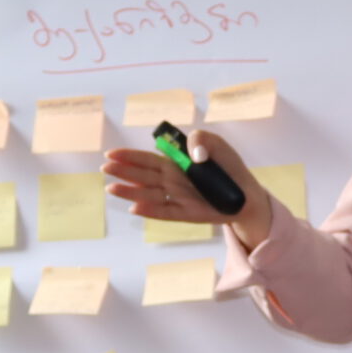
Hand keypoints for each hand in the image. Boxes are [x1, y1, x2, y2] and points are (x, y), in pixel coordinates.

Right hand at [103, 130, 275, 249]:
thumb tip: (188, 154)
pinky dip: (151, 211)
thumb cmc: (227, 167)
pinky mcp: (186, 214)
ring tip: (111, 189)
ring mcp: (177, 198)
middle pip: (143, 176)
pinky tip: (135, 208)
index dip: (129, 156)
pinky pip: (165, 212)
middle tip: (105, 168)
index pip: (147, 159)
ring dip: (130, 193)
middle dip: (123, 172)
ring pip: (149, 195)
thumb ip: (199, 139)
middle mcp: (171, 181)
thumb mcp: (216, 143)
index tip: (111, 154)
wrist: (246, 192)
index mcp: (174, 163)